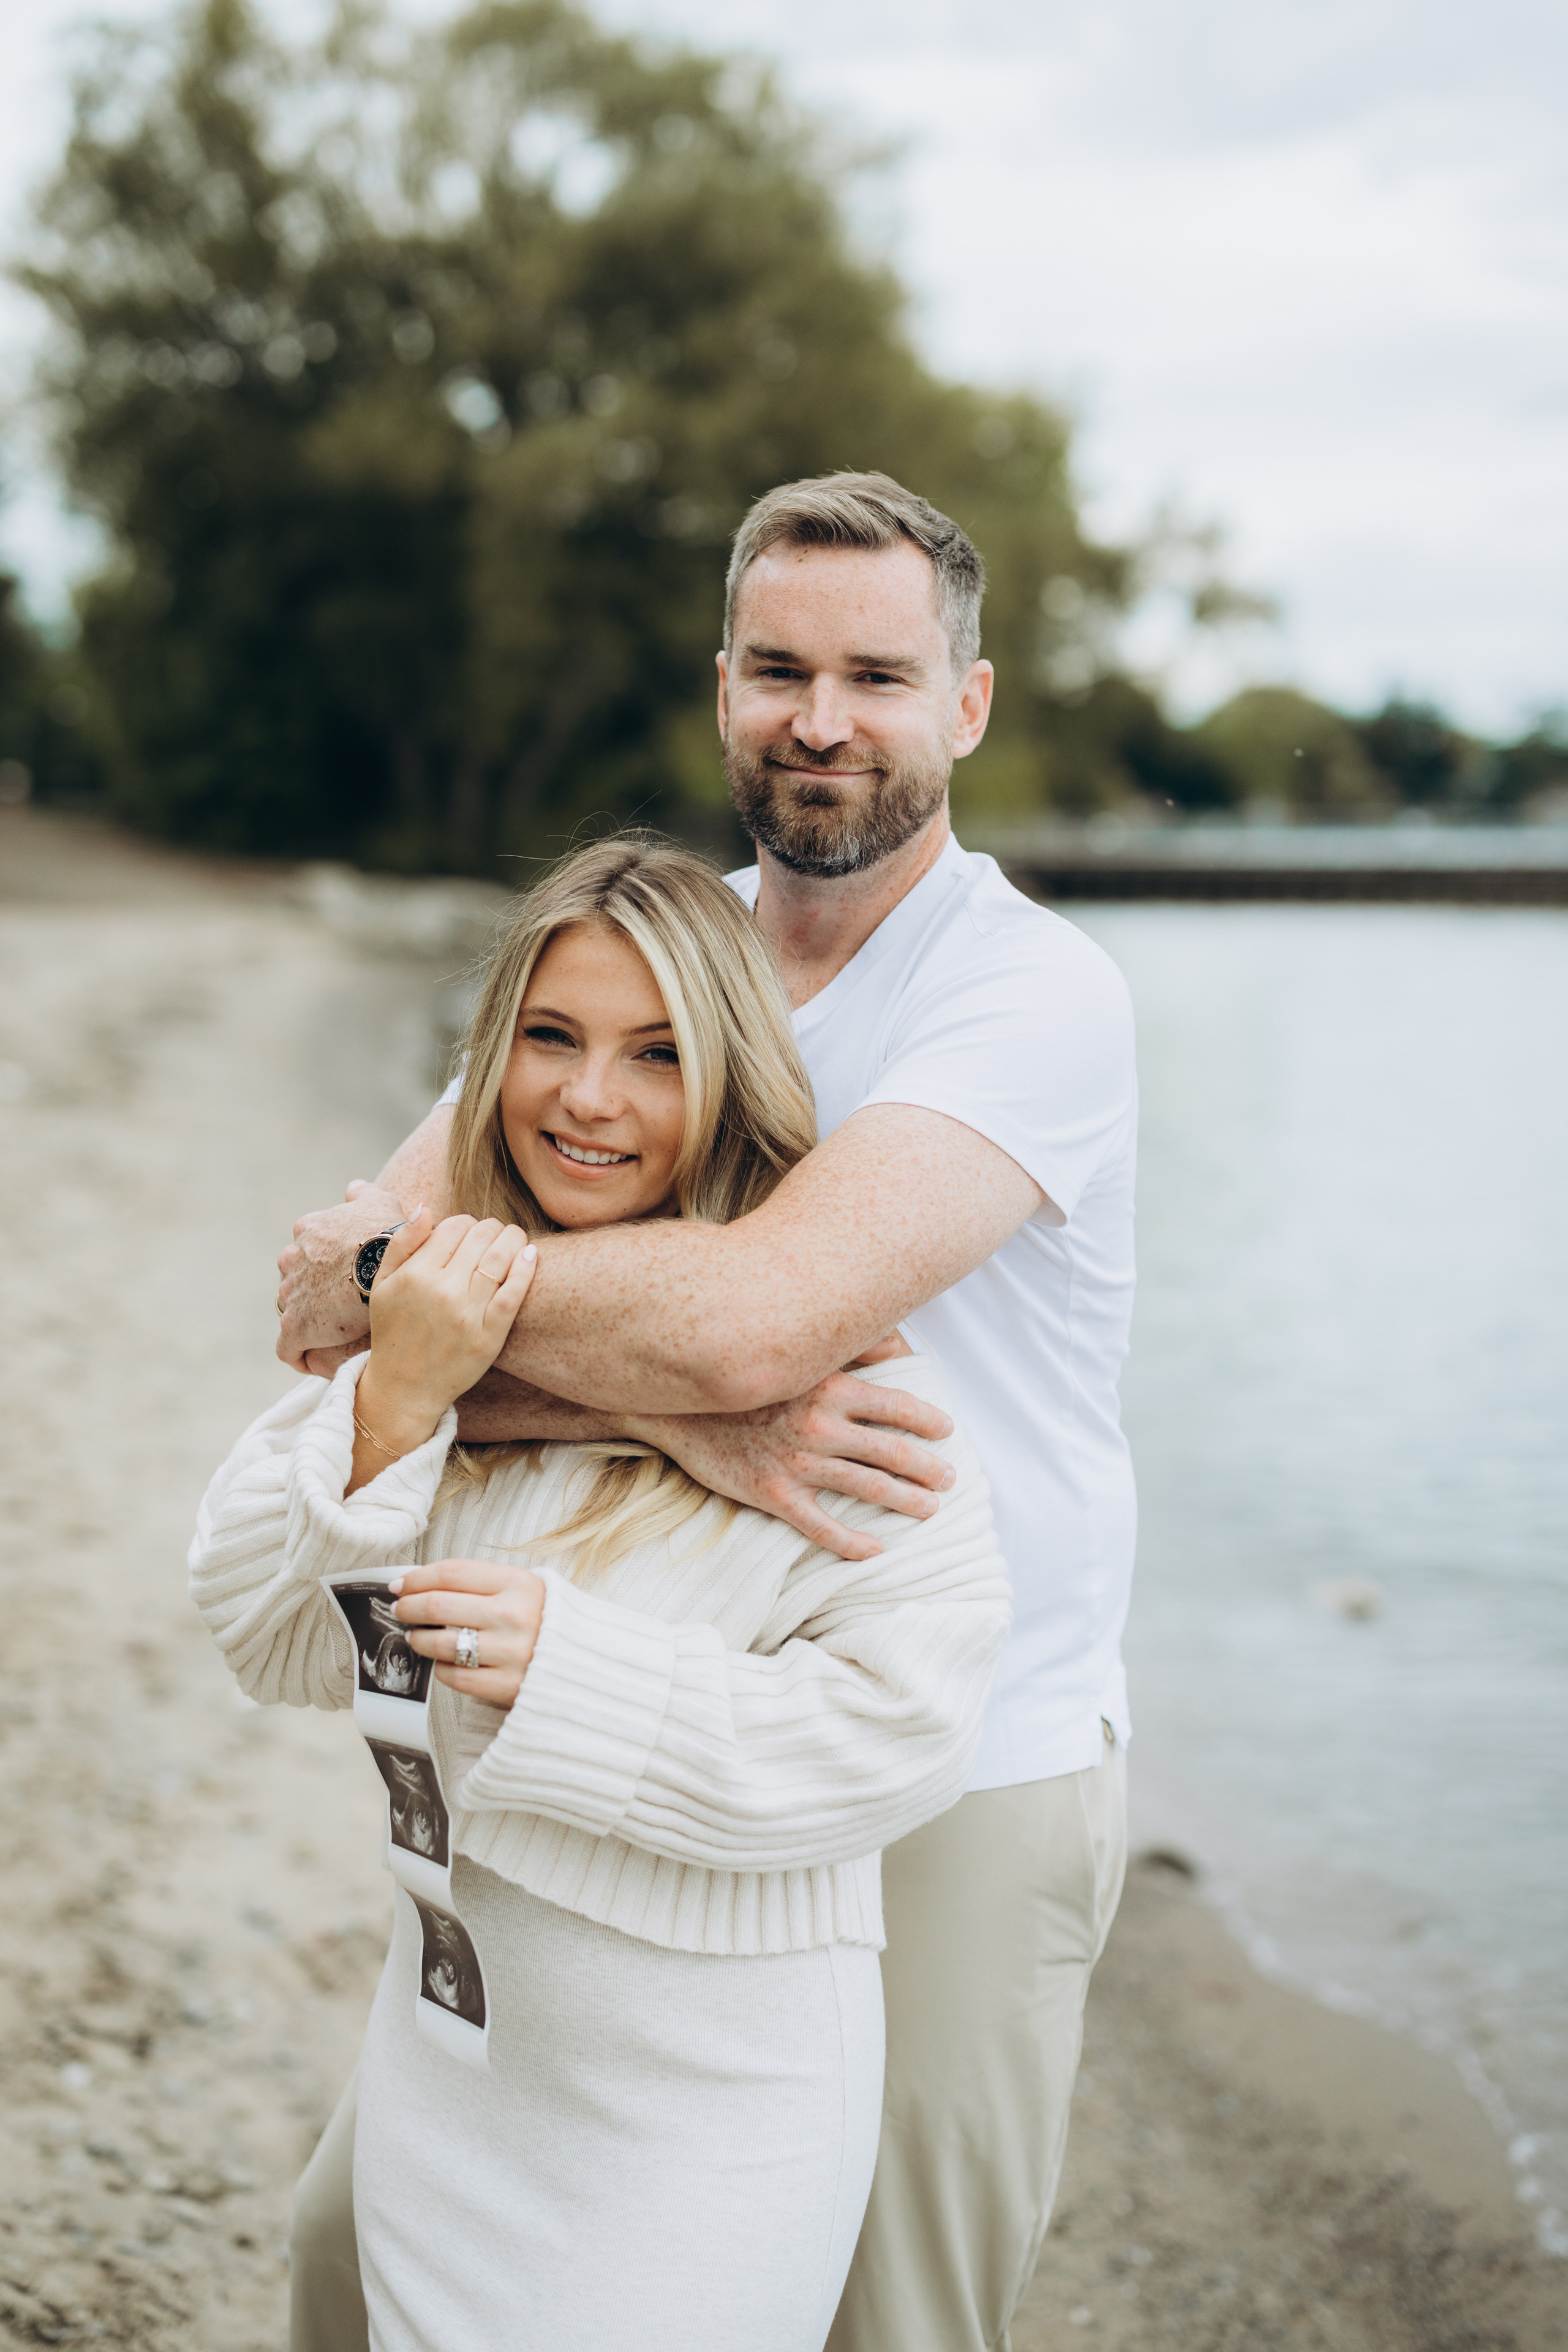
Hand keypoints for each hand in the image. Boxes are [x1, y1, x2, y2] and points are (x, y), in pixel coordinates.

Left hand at [276, 1179, 403, 1371]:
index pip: (305, 1252)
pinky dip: (299, 1354)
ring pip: (292, 1312)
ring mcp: (290, 1294)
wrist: (388, 1264)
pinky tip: (316, 1360)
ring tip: (335, 1336)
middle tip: (343, 1307)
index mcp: (307, 1231)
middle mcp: (291, 1260)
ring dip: (309, 1321)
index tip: (342, 1280)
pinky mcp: (295, 1327)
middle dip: (312, 1293)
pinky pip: (288, 1348)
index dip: (323, 1268)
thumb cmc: (388, 1231)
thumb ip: (363, 1194)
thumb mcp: (379, 1199)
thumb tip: (353, 1189)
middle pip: (295, 1280)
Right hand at [357, 1211, 538, 1444]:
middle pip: (482, 1236)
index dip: (466, 1223)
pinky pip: (514, 1293)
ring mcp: (468, 1314)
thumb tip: (426, 1207)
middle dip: (492, 1228)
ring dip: (514, 1239)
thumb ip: (402, 1243)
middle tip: (494, 1235)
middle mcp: (442, 1291)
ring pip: (501, 1257)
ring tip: (515, 1239)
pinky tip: (531, 1254)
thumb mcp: (382, 1285)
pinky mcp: (489, 1335)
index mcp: (415, 1275)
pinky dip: (526, 1268)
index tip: (469, 1233)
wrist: (404, 1388)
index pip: (455, 1226)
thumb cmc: (394, 1331)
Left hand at [391, 1559, 545, 1707]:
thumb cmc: (549, 1622)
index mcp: (519, 1584)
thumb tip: (426, 1584)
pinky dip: (441, 1668)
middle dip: (409, 1606)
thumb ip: (483, 1584)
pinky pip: (454, 1676)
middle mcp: (514, 1615)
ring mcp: (510, 1652)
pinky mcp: (506, 1685)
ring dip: (419, 1639)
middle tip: (401, 1609)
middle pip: (439, 1604)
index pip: (453, 1573)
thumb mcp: (527, 1590)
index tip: (401, 1584)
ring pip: (441, 1642)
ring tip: (417, 1637)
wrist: (588, 1665)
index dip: (418, 1577)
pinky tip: (443, 1662)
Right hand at [634, 1371, 955, 1563]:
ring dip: (906, 1501)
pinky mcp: (773, 1494)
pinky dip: (853, 1543)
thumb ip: (849, 1346)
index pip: (898, 1407)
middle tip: (949, 1480)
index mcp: (831, 1387)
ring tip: (928, 1510)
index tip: (947, 1431)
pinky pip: (822, 1527)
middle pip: (892, 1453)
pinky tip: (874, 1550)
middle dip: (928, 1469)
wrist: (676, 1404)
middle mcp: (821, 1427)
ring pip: (868, 1489)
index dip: (929, 1421)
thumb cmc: (741, 1374)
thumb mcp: (796, 1351)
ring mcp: (797, 1464)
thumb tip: (900, 1346)